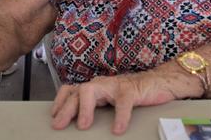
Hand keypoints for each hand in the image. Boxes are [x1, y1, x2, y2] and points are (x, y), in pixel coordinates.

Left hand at [50, 73, 175, 134]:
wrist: (157, 83)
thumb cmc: (132, 94)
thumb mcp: (109, 101)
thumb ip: (96, 107)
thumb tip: (80, 123)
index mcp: (95, 86)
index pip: (72, 89)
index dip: (60, 101)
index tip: (53, 115)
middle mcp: (101, 83)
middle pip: (78, 91)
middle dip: (67, 108)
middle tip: (59, 124)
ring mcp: (115, 85)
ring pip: (93, 89)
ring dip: (85, 108)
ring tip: (83, 125)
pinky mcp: (131, 91)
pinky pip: (123, 102)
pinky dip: (120, 116)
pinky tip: (117, 129)